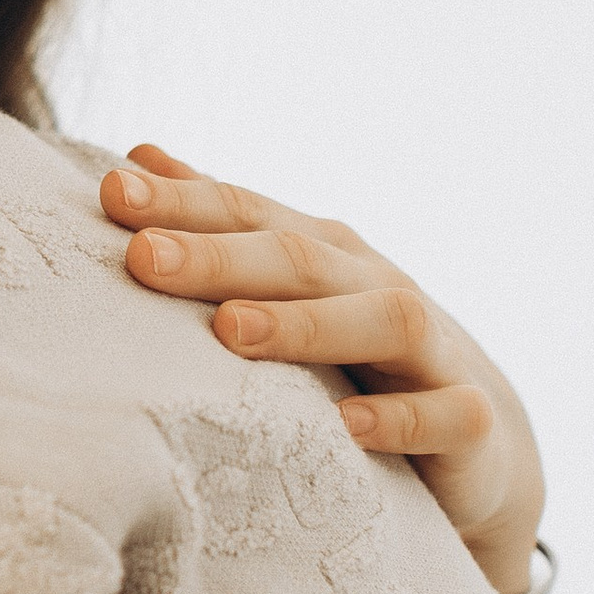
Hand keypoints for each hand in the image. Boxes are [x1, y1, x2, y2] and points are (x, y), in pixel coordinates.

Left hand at [98, 146, 544, 593]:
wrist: (482, 436)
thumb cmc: (357, 354)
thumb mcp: (291, 285)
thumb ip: (219, 226)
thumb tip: (137, 157)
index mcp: (324, 254)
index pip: (248, 213)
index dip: (183, 202)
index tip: (111, 192)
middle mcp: (377, 285)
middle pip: (301, 260)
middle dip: (221, 257)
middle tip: (145, 257)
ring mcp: (431, 351)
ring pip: (381, 321)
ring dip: (304, 326)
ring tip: (230, 331)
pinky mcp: (469, 422)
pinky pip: (443, 415)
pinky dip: (399, 419)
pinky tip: (346, 427)